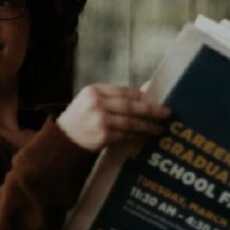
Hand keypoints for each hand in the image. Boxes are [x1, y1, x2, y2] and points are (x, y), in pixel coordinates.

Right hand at [56, 84, 170, 151]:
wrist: (63, 138)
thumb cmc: (81, 117)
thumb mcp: (91, 100)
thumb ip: (113, 97)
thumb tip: (144, 94)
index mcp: (94, 90)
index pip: (124, 91)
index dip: (142, 96)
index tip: (156, 99)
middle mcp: (97, 103)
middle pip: (130, 106)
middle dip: (151, 110)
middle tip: (166, 113)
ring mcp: (99, 120)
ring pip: (130, 122)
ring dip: (147, 126)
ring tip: (159, 128)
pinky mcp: (102, 136)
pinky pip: (125, 136)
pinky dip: (136, 136)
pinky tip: (144, 137)